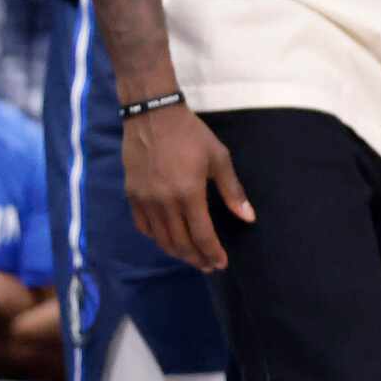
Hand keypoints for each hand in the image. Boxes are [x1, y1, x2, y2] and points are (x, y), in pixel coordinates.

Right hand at [122, 105, 250, 271]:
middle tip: (209, 266)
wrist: (152, 115)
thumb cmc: (190, 134)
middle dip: (197, 259)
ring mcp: (145, 201)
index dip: (213, 253)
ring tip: (192, 258)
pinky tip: (168, 240)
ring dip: (178, 253)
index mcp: (188, 193)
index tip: (221, 263)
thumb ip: (232, 190)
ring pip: (161, 239)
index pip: (202, 235)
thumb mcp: (218, 157)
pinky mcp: (132, 196)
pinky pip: (144, 228)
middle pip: (181, 243)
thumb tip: (248, 217)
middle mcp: (164, 202)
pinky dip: (157, 239)